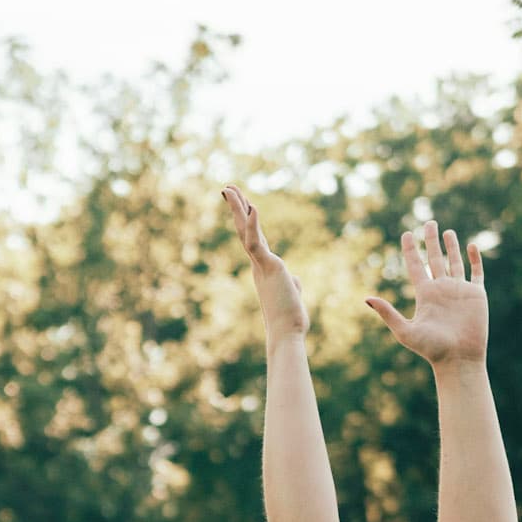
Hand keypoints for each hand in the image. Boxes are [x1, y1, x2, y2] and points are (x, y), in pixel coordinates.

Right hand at [222, 186, 307, 339]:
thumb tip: (294, 281)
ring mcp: (261, 265)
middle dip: (237, 207)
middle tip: (227, 188)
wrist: (287, 333)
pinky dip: (255, 224)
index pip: (253, 238)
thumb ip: (291, 282)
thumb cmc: (290, 318)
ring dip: (238, 209)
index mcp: (263, 268)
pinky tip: (253, 206)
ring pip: (245, 232)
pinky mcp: (269, 266)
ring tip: (230, 189)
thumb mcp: (291, 293)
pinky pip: (258, 242)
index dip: (247, 220)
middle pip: (244, 230)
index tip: (242, 203)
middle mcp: (257, 265)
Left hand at [366, 221, 487, 366]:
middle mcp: (441, 289)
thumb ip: (387, 313)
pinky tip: (471, 246)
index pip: (416, 265)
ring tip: (446, 231)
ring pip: (454, 262)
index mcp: (425, 294)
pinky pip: (476, 273)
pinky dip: (475, 259)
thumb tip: (366, 298)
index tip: (406, 233)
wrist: (458, 360)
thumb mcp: (405, 331)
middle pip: (435, 258)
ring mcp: (459, 291)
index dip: (411, 249)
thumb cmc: (432, 349)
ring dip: (451, 246)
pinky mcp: (476, 295)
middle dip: (431, 240)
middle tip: (429, 222)